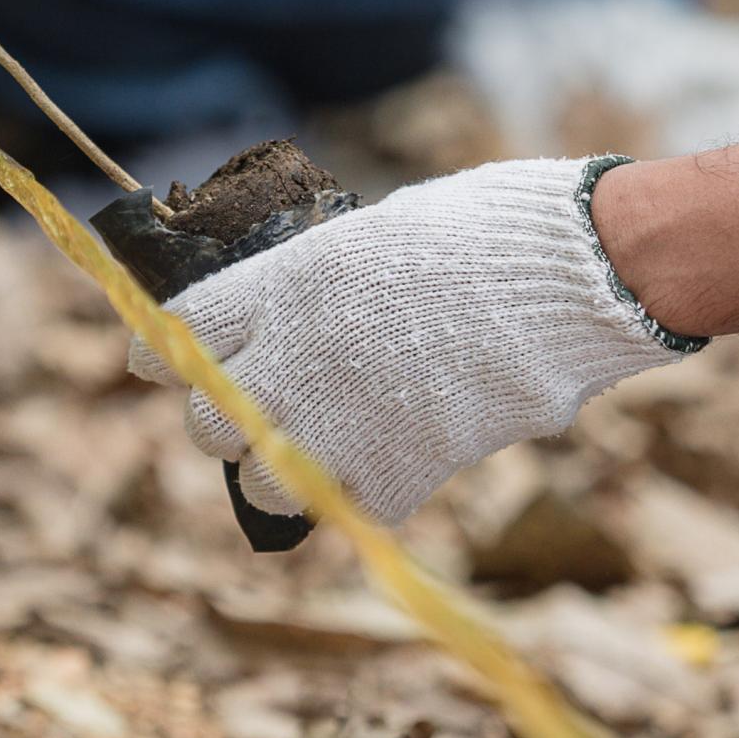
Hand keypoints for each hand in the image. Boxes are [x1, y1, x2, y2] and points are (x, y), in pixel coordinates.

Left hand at [127, 156, 701, 522]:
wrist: (579, 275)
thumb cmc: (492, 230)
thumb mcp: (381, 230)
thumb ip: (320, 282)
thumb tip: (289, 318)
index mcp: (290, 282)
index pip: (182, 331)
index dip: (162, 352)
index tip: (159, 361)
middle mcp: (299, 356)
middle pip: (206, 420)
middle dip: (228, 419)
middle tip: (265, 407)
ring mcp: (346, 421)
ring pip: (261, 482)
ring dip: (281, 471)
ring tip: (319, 449)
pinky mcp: (403, 471)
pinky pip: (350, 507)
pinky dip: (365, 492)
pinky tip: (396, 460)